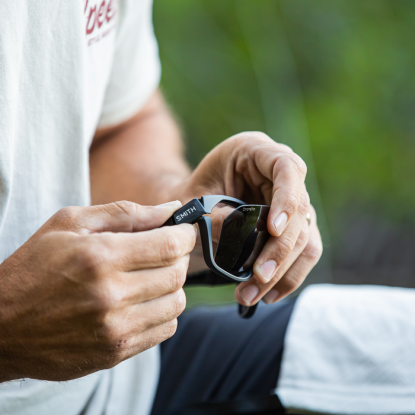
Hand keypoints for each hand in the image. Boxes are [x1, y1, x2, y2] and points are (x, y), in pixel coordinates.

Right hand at [0, 201, 195, 381]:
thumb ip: (126, 213)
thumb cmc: (34, 267)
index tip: (183, 230)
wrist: (1, 326)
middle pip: (177, 274)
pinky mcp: (116, 352)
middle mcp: (111, 296)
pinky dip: (163, 310)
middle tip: (164, 250)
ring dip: (172, 285)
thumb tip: (171, 209)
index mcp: (100, 257)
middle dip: (179, 256)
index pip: (170, 245)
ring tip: (151, 276)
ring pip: (177, 303)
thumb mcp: (71, 224)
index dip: (185, 234)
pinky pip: (165, 329)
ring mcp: (115, 329)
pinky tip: (143, 300)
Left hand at [175, 132, 322, 305]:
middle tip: (257, 279)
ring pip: (305, 237)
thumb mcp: (193, 198)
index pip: (286, 168)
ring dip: (283, 270)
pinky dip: (287, 275)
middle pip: (299, 211)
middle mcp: (277, 173)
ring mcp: (288, 200)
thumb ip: (216, 214)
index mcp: (254, 150)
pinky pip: (302, 252)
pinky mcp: (291, 225)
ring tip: (253, 296)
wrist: (189, 201)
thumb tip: (248, 241)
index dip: (286, 199)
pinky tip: (269, 295)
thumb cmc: (188, 194)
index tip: (273, 230)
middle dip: (279, 250)